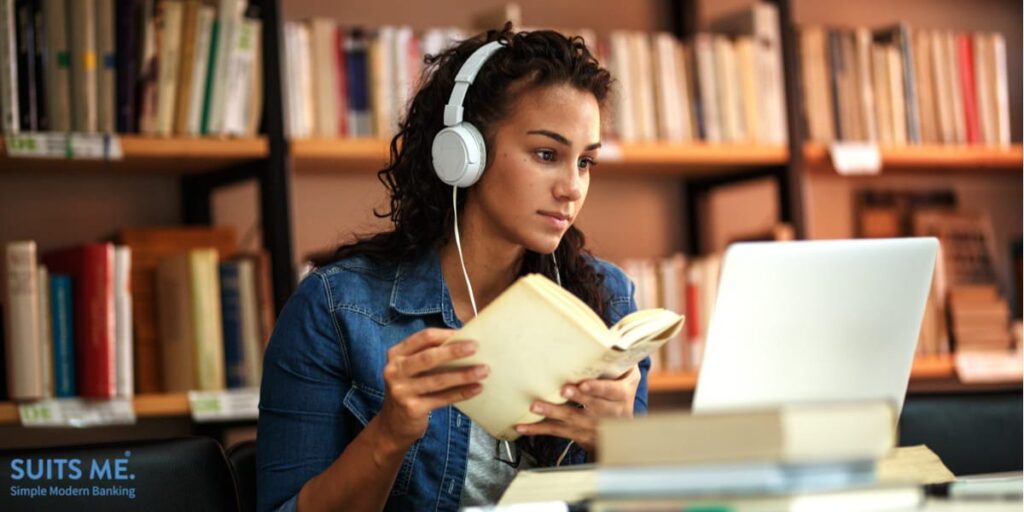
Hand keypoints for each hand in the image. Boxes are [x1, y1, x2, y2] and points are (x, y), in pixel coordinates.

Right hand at [378, 328, 487, 448]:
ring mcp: (401, 391)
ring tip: (484, 370)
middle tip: (475, 347)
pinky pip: (442, 399)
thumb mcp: (411, 369)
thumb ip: (429, 355)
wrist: (393, 424)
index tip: (466, 333)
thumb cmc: (410, 388)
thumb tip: (465, 342)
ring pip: (438, 380)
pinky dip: (461, 393)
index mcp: (396, 354)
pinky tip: (477, 388)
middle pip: (428, 357)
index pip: (423, 338)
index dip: (445, 334)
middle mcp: (395, 371)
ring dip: (464, 374)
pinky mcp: (412, 409)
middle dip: (454, 351)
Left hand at [514, 366, 640, 452]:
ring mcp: (593, 426)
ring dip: (553, 412)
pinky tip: (523, 427)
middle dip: (577, 398)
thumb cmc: (621, 393)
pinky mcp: (579, 435)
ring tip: (535, 406)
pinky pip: (557, 431)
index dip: (598, 388)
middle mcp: (610, 413)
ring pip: (572, 419)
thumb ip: (621, 360)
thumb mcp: (629, 377)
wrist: (624, 433)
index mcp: (621, 395)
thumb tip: (612, 338)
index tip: (584, 384)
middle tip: (563, 390)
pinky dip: (539, 429)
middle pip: (592, 405)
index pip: (611, 391)